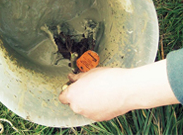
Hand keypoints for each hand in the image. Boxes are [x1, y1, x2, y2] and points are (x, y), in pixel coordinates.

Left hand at [59, 60, 178, 120]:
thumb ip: (77, 77)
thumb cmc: (108, 78)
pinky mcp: (99, 118)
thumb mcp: (89, 73)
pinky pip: (94, 112)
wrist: (128, 89)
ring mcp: (88, 114)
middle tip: (89, 88)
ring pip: (84, 108)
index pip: (62, 97)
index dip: (68, 91)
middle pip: (73, 103)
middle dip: (79, 97)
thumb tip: (71, 78)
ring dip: (88, 102)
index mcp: (72, 95)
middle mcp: (78, 107)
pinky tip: (106, 99)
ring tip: (100, 92)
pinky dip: (98, 107)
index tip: (74, 87)